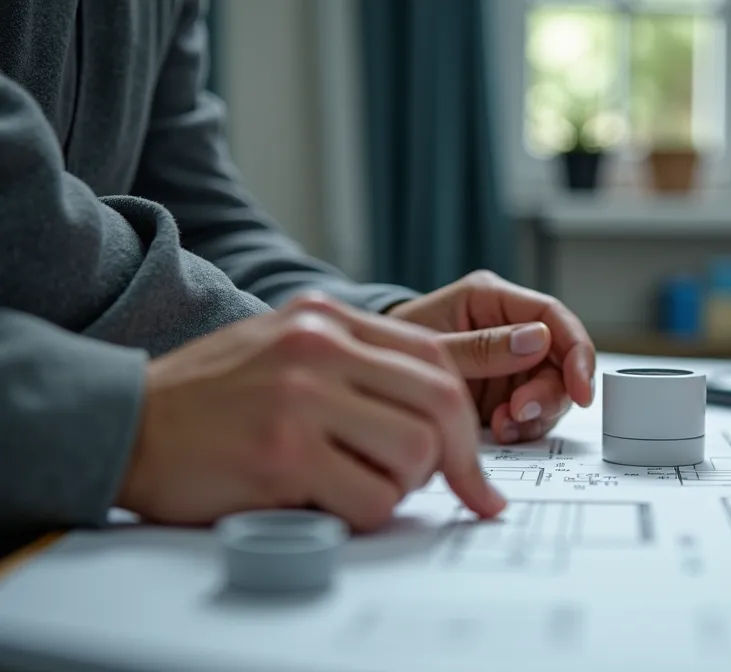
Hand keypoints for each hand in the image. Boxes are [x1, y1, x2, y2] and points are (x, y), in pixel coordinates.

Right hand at [118, 293, 504, 531]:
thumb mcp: (284, 350)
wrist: (121, 423)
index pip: (436, 359)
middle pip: (442, 402)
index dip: (467, 422)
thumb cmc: (207, 401)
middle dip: (461, 461)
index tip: (477, 470)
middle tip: (460, 494)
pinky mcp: (283, 451)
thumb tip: (438, 416)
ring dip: (404, 488)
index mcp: (326, 317)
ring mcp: (301, 396)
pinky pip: (371, 498)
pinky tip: (326, 507)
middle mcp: (318, 346)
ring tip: (362, 489)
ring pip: (416, 451)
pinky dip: (364, 515)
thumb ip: (356, 365)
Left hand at [387, 270, 595, 443]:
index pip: (553, 317)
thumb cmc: (389, 346)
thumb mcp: (431, 346)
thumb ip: (482, 346)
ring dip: (536, 413)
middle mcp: (510, 328)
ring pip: (551, 389)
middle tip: (521, 413)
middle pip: (560, 359)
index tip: (581, 390)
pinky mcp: (504, 391)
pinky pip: (531, 411)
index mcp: (493, 299)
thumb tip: (540, 340)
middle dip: (550, 392)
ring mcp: (510, 362)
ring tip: (504, 425)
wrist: (366, 373)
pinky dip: (523, 426)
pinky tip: (499, 430)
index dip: (577, 352)